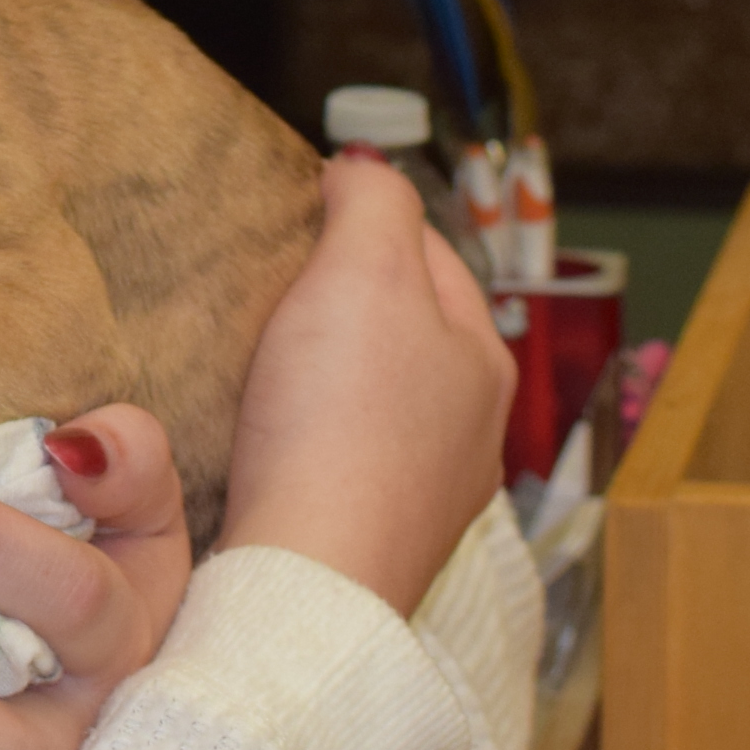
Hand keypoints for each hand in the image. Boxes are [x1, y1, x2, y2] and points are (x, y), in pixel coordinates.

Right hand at [219, 154, 512, 613]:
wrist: (308, 581)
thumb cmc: (339, 423)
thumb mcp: (363, 273)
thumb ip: (373, 205)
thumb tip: (365, 168)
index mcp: (484, 357)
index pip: (432, 253)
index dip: (368, 221)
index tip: (301, 213)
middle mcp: (474, 432)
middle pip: (410, 332)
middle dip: (352, 303)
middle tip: (275, 286)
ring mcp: (429, 497)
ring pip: (382, 405)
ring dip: (333, 377)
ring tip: (266, 363)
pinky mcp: (375, 546)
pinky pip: (349, 466)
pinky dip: (316, 442)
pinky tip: (272, 446)